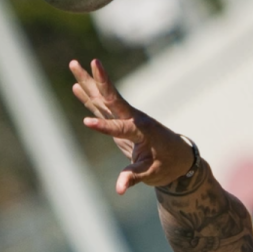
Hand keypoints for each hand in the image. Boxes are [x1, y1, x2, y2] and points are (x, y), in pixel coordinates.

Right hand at [70, 58, 194, 194]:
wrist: (179, 158)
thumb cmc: (168, 165)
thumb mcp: (153, 174)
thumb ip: (134, 177)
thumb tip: (119, 189)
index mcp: (144, 131)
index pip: (122, 127)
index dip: (105, 127)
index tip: (87, 122)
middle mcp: (135, 119)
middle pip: (114, 99)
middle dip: (103, 82)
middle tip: (92, 62)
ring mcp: (127, 117)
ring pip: (105, 97)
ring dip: (90, 81)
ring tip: (73, 63)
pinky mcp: (121, 120)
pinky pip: (103, 105)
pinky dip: (89, 96)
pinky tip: (77, 85)